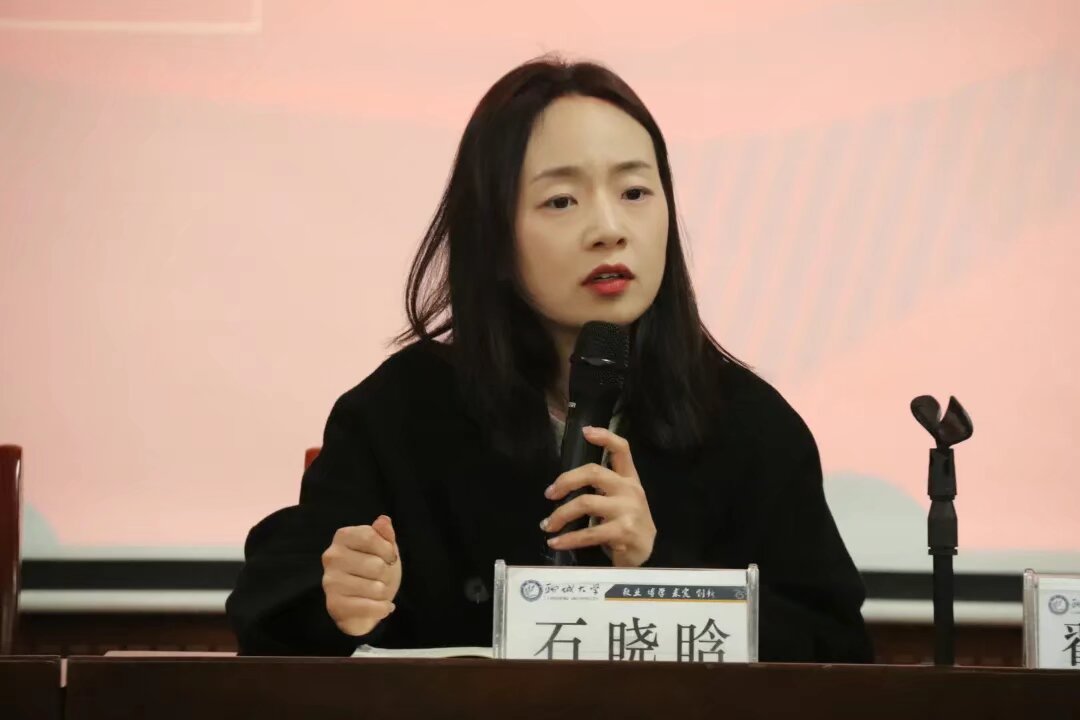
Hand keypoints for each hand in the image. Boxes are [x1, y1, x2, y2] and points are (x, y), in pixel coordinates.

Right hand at [321, 514, 401, 636]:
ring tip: (377, 592)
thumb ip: (384, 534)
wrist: (362, 606)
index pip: (370, 536)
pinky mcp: (334, 605)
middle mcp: (332, 557)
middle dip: (387, 574)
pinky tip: (380, 606)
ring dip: (384, 593)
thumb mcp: (384, 549)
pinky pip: (370, 607)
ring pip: (375, 587)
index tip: (389, 557)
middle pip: (376, 564)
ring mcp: (330, 581)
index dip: (387, 549)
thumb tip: (383, 520)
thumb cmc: (374, 571)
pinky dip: (382, 608)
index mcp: (342, 537)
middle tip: (381, 578)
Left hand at [540, 426, 655, 566]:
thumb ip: (603, 488)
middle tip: (550, 494)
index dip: (604, 437)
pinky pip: (588, 533)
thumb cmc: (627, 525)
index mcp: (629, 479)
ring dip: (560, 514)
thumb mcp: (621, 500)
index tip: (585, 431)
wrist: (644, 554)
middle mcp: (630, 490)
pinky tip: (556, 542)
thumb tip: (565, 484)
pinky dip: (568, 539)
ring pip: (585, 503)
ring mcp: (629, 511)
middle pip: (593, 472)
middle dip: (566, 481)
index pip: (622, 450)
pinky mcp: (623, 532)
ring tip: (548, 525)